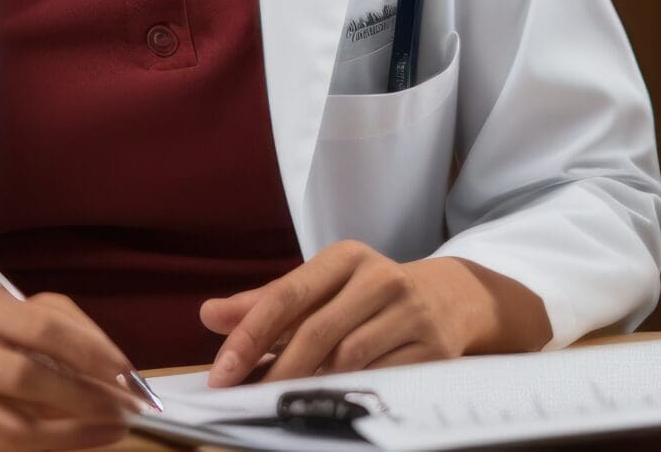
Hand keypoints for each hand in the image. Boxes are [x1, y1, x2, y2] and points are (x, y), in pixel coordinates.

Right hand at [0, 284, 148, 450]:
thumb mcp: (26, 313)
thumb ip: (70, 332)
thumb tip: (118, 375)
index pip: (41, 327)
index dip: (90, 352)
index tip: (128, 374)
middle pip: (23, 379)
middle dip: (83, 398)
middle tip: (125, 410)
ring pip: (12, 426)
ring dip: (72, 433)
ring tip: (109, 430)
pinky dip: (47, 446)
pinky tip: (77, 439)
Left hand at [200, 241, 545, 384]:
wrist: (450, 298)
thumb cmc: (367, 297)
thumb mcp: (321, 289)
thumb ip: (265, 304)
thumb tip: (210, 314)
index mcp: (345, 257)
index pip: (287, 296)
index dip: (250, 336)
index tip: (221, 373)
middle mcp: (381, 277)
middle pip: (316, 331)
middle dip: (275, 371)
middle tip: (247, 399)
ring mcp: (411, 312)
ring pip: (349, 358)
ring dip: (311, 385)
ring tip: (284, 402)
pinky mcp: (433, 347)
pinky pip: (381, 378)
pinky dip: (350, 392)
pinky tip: (331, 400)